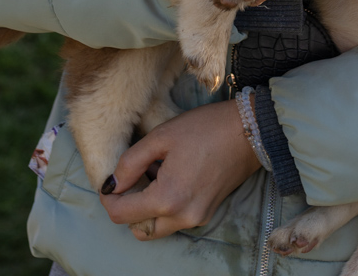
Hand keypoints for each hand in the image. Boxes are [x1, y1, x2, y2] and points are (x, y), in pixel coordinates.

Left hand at [100, 99, 259, 239]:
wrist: (250, 131)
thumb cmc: (205, 129)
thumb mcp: (160, 138)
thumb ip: (130, 163)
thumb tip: (112, 183)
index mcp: (167, 199)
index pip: (120, 214)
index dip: (108, 197)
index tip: (110, 181)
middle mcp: (182, 217)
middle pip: (137, 228)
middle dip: (128, 206)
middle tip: (133, 177)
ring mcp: (196, 219)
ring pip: (156, 228)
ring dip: (146, 209)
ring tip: (154, 174)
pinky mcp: (206, 213)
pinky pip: (174, 220)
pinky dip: (164, 207)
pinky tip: (171, 176)